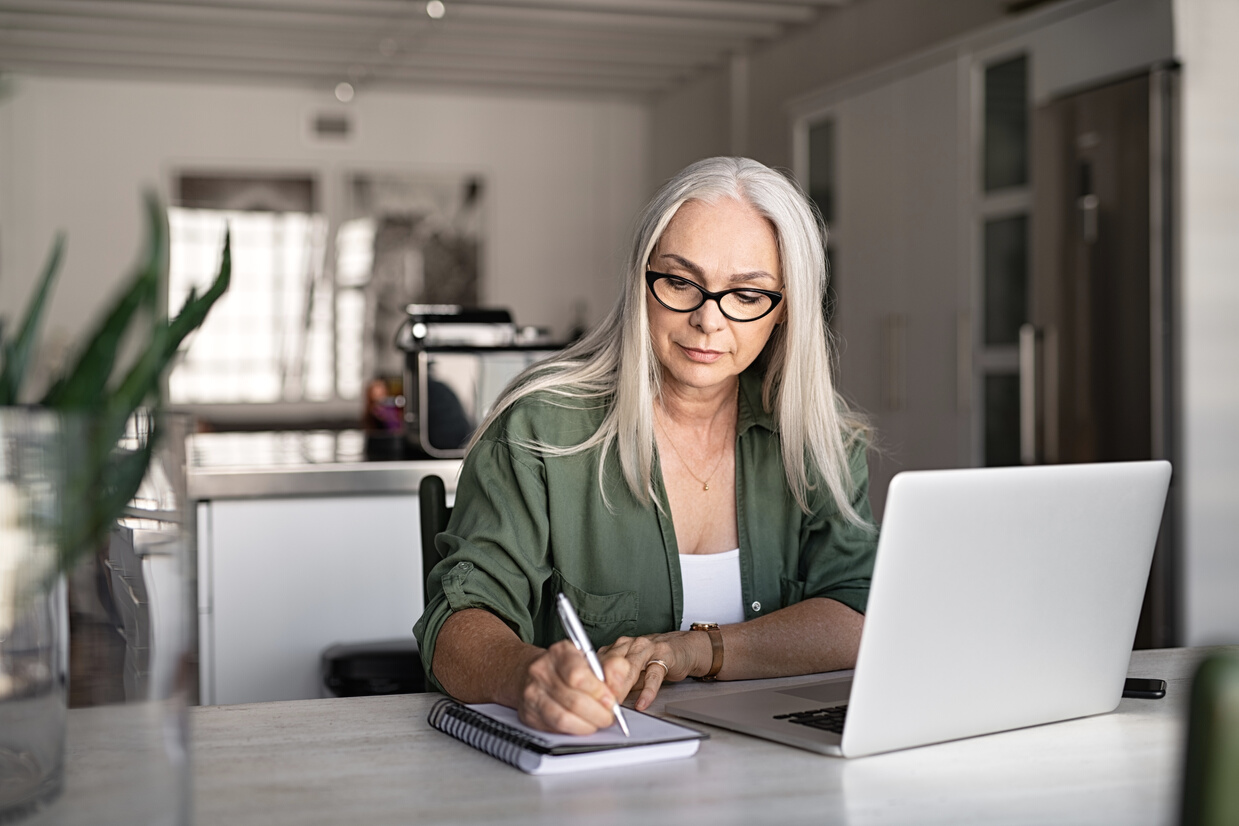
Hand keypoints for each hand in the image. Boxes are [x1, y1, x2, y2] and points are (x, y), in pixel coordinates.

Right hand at [514, 640, 632, 734]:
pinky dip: (574, 730)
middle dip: (598, 713)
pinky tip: (582, 724)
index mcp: (560, 652)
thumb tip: (619, 683)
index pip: (578, 675)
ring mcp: (533, 693)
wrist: (535, 672)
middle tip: (608, 716)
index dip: (598, 692)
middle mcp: (542, 671)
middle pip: (573, 700)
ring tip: (597, 721)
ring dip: (587, 725)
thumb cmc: (567, 667)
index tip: (611, 700)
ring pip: (563, 718)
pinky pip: (555, 728)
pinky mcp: (529, 714)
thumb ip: (612, 668)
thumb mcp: (592, 659)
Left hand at [600, 631, 706, 710]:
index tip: (587, 698)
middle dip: (604, 685)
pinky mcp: (664, 656)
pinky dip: (648, 691)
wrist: (682, 647)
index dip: (592, 681)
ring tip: (617, 704)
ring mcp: (647, 648)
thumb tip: (599, 701)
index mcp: (617, 647)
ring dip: (622, 687)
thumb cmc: (654, 660)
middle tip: (599, 704)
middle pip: (611, 663)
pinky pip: (654, 675)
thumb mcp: (631, 671)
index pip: (599, 663)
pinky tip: (642, 703)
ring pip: (630, 667)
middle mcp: (630, 644)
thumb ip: (616, 681)